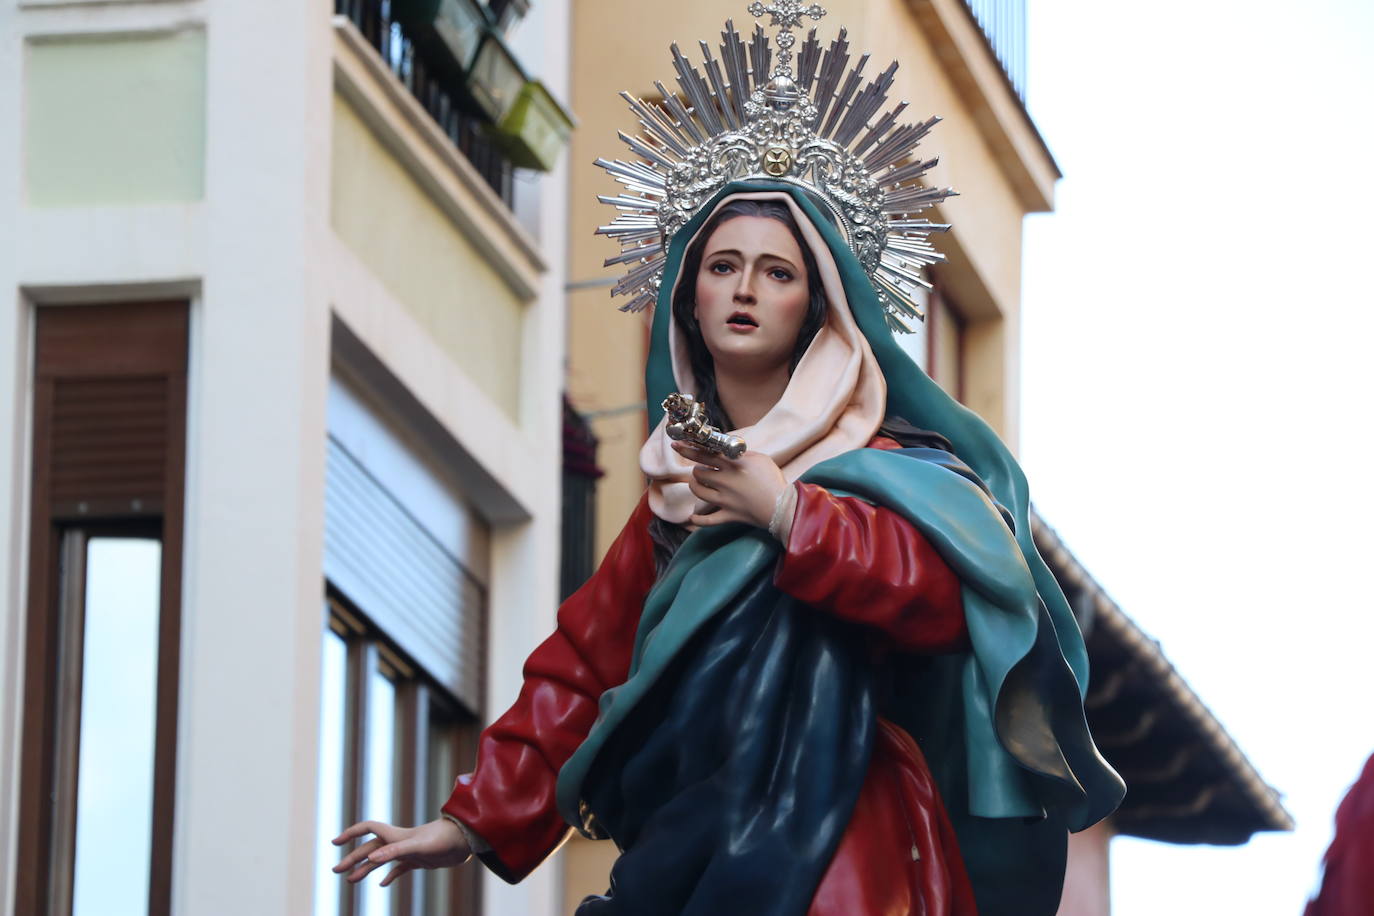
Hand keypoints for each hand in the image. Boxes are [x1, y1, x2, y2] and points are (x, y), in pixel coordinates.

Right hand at [332, 817, 471, 887]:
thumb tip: (371, 858)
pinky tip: (383, 885)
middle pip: (369, 849)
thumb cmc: (443, 839)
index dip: (351, 834)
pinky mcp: (419, 860)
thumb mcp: (418, 847)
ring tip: (351, 880)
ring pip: (380, 860)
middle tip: (336, 870)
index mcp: (396, 836)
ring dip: (365, 869)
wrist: (465, 841)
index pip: (368, 829)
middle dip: (352, 858)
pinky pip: (399, 869)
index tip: (335, 842)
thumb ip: (396, 851)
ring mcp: (408, 851)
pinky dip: (389, 876)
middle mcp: (399, 842)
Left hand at [672, 441, 787, 529]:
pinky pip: (708, 520)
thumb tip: (727, 451)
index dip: (689, 448)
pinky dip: (698, 520)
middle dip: (697, 469)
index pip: (705, 454)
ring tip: (698, 483)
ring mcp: (725, 500)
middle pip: (699, 473)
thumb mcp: (760, 458)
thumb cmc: (773, 480)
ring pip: (699, 492)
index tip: (677, 444)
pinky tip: (692, 518)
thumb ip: (741, 454)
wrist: (783, 506)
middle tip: (701, 468)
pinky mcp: (728, 515)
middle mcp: (725, 481)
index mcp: (733, 465)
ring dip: (695, 486)